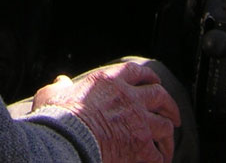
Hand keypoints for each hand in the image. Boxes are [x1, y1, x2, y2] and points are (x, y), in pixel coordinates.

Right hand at [32, 61, 180, 162]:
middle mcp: (129, 97)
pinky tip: (158, 162)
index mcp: (108, 80)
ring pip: (164, 125)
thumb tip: (61, 82)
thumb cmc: (58, 118)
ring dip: (167, 135)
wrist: (68, 140)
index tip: (154, 82)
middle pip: (160, 95)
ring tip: (166, 144)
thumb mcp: (53, 93)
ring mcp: (138, 122)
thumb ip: (60, 86)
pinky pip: (160, 155)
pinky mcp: (142, 147)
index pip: (136, 72)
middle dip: (168, 105)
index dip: (148, 77)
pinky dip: (161, 159)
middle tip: (172, 115)